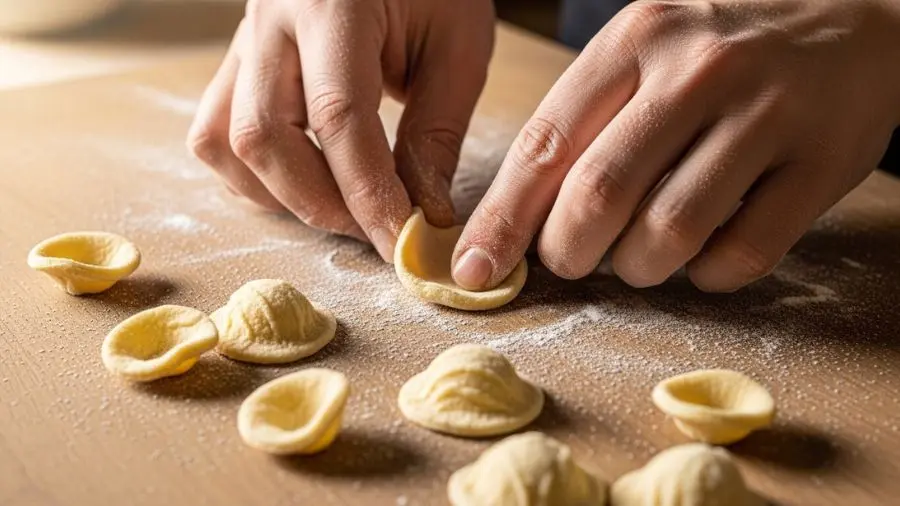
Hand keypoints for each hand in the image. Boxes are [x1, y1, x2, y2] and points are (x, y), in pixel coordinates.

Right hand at [187, 0, 493, 260]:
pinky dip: (254, 176)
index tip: (400, 242)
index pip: (338, 116)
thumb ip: (437, 132)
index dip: (367, 193)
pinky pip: (215, 133)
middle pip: (264, 136)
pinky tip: (304, 182)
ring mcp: (244, 39)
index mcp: (333, 4)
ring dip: (280, 195)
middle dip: (321, 204)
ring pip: (223, 141)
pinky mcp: (238, 59)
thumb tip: (420, 216)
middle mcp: (271, 20)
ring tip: (341, 208)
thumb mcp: (458, 46)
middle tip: (375, 228)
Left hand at [453, 0, 899, 291]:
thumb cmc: (719, 52)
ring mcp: (764, 117)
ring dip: (637, 268)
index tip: (474, 271)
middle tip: (571, 258)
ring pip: (667, 235)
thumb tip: (515, 222)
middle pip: (598, 196)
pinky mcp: (820, 165)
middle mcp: (697, 73)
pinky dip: (706, 274)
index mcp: (635, 42)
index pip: (545, 145)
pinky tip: (704, 251)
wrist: (850, 20)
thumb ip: (581, 127)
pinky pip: (739, 256)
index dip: (501, 221)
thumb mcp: (641, 56)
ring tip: (641, 253)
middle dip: (567, 252)